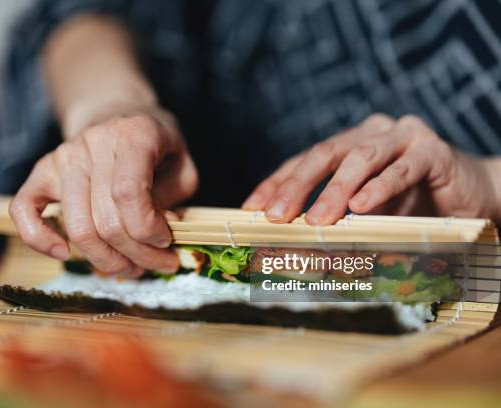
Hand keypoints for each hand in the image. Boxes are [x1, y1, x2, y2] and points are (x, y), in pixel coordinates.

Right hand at [9, 111, 197, 276]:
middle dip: (139, 255)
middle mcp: (93, 142)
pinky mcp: (42, 172)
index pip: (128, 193)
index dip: (149, 229)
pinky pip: (24, 210)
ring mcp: (63, 157)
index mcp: (133, 134)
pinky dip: (39, 240)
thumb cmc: (156, 146)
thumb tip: (157, 234)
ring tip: (133, 266)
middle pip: (107, 222)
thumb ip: (174, 200)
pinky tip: (65, 254)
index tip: (166, 240)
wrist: (118, 113)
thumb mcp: (183, 166)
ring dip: (108, 260)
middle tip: (160, 263)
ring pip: (78, 229)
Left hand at [243, 114, 500, 224]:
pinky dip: (379, 188)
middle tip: (275, 215)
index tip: (251, 208)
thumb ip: (338, 214)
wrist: (474, 195)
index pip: (305, 160)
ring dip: (336, 190)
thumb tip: (292, 237)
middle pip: (326, 154)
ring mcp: (403, 136)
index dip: (277, 183)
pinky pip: (402, 169)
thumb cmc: (414, 203)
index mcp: (350, 144)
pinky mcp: (433, 151)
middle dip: (297, 186)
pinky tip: (360, 207)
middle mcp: (372, 132)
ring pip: (360, 158)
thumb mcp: (366, 210)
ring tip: (316, 220)